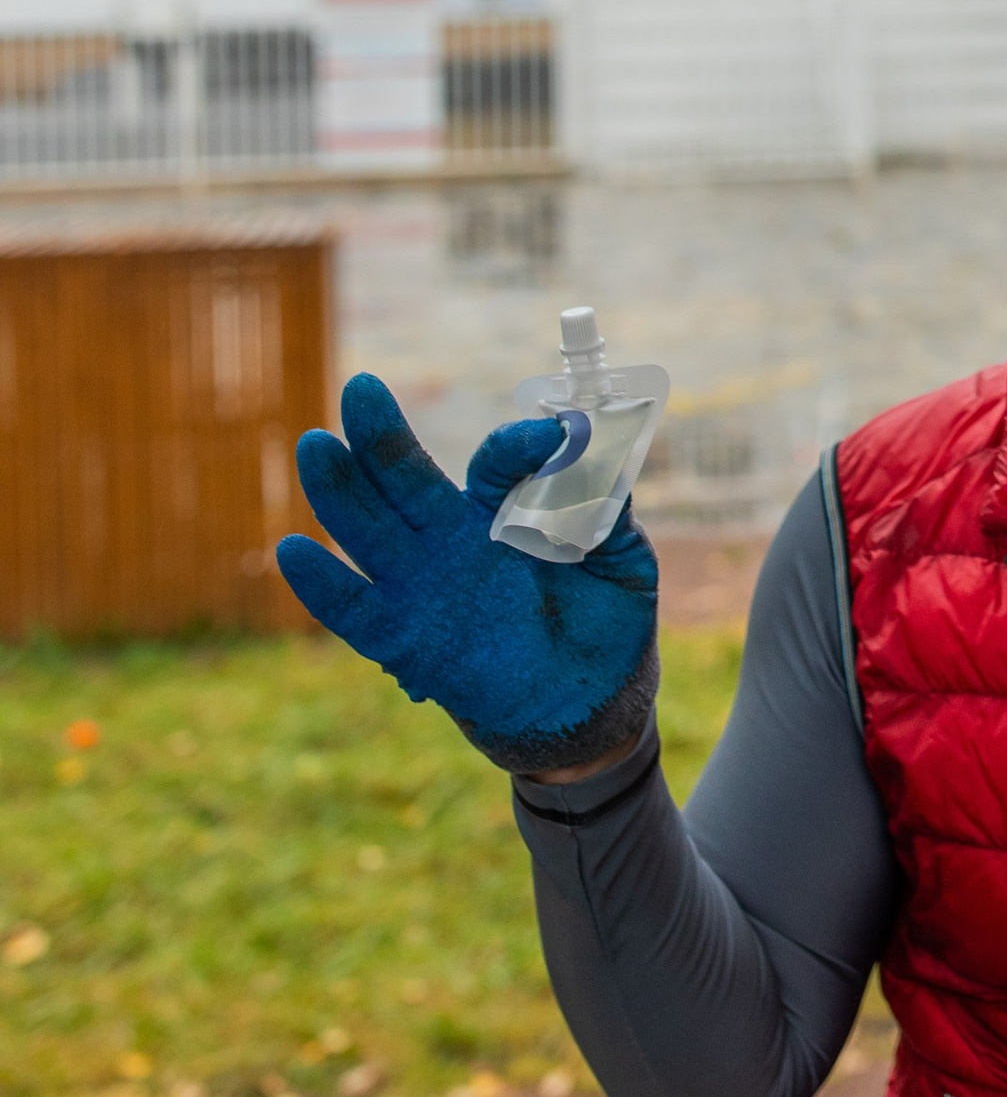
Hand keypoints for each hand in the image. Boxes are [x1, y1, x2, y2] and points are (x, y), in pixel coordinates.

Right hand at [277, 374, 659, 775]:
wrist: (587, 707)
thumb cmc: (605, 623)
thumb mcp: (623, 561)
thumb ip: (607, 512)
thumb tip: (593, 458)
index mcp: (505, 510)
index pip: (495, 463)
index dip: (517, 448)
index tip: (556, 438)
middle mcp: (454, 538)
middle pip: (408, 478)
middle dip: (383, 436)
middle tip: (362, 390)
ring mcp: (423, 585)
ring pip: (369, 528)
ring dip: (340, 489)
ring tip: (317, 446)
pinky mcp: (403, 639)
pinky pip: (355, 610)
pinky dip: (323, 584)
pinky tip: (293, 551)